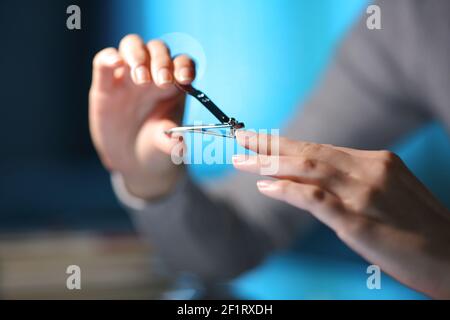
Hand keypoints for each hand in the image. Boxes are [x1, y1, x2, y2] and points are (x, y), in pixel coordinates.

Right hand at [89, 35, 194, 198]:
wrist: (132, 161)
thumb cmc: (156, 148)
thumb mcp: (165, 147)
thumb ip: (171, 143)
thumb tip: (180, 144)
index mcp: (175, 85)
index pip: (183, 63)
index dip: (185, 66)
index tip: (185, 79)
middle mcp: (153, 74)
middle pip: (159, 50)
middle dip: (161, 62)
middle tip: (162, 81)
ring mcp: (128, 76)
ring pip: (133, 46)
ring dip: (138, 56)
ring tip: (140, 79)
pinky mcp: (105, 84)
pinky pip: (105, 61)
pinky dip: (109, 58)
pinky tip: (115, 63)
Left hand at [232, 131, 449, 297]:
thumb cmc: (418, 228)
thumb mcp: (386, 193)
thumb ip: (351, 182)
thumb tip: (309, 180)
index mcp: (374, 161)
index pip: (319, 148)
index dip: (284, 143)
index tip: (258, 138)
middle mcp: (368, 171)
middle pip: (308, 152)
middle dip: (269, 145)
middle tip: (240, 140)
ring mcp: (364, 194)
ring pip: (309, 169)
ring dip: (270, 163)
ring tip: (242, 161)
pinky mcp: (360, 221)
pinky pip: (317, 200)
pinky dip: (289, 191)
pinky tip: (266, 187)